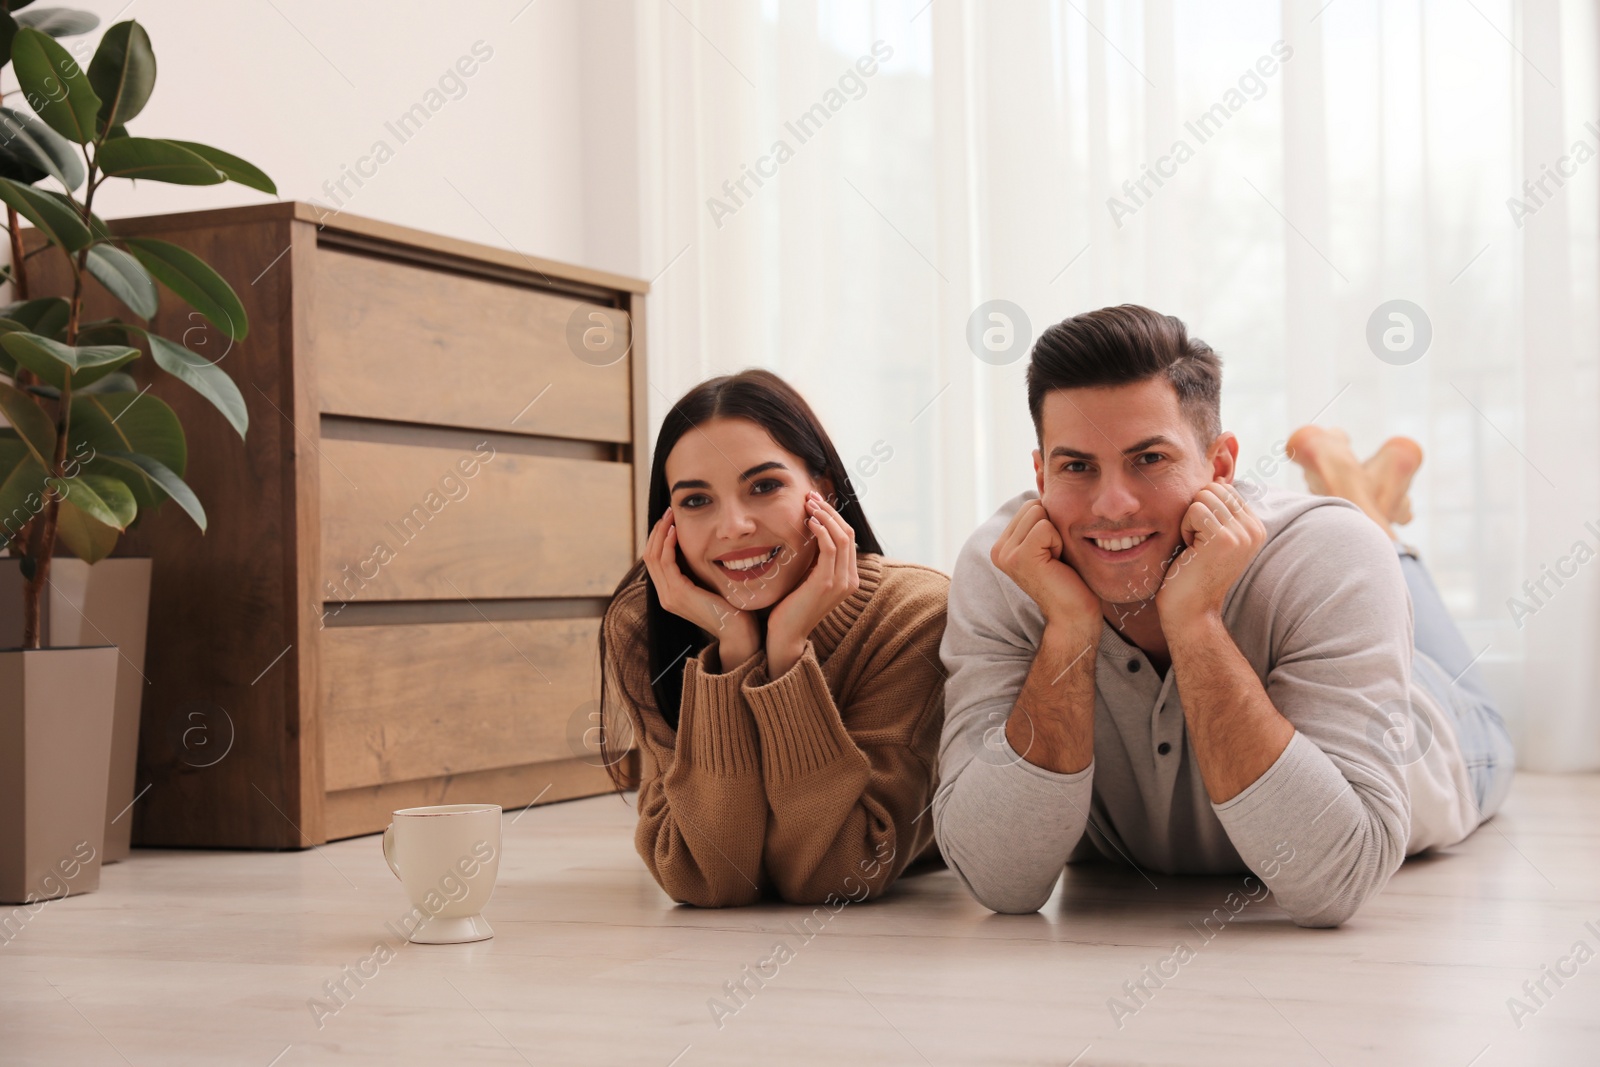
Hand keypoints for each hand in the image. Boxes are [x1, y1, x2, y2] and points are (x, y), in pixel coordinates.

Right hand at [642, 508, 760, 668]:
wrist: (738, 631)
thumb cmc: (730, 608)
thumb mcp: (709, 584)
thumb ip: (698, 571)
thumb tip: (699, 548)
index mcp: (669, 594)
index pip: (654, 561)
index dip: (658, 538)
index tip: (670, 520)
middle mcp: (664, 596)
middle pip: (649, 556)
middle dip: (657, 531)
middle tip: (668, 512)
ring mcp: (669, 596)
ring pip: (653, 557)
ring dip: (661, 533)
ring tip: (670, 516)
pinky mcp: (678, 593)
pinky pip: (666, 562)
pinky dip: (668, 544)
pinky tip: (676, 531)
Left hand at [766, 491, 858, 676]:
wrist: (786, 634)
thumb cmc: (791, 606)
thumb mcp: (807, 577)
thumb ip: (815, 559)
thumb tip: (811, 530)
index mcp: (848, 577)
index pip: (847, 537)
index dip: (833, 516)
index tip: (815, 502)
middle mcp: (850, 579)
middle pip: (847, 532)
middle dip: (829, 510)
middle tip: (810, 496)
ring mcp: (842, 582)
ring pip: (841, 536)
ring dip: (824, 516)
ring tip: (808, 504)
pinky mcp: (828, 583)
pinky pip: (830, 547)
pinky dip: (821, 530)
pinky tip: (808, 522)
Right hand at [990, 500, 1099, 636]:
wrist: (1075, 614)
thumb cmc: (1071, 577)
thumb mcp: (1052, 540)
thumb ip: (1043, 515)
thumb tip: (1041, 471)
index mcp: (1003, 545)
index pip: (1030, 505)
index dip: (1051, 524)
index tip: (1052, 553)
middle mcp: (998, 550)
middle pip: (1033, 505)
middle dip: (1053, 526)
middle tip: (1055, 557)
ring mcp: (1005, 554)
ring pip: (1039, 512)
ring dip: (1056, 534)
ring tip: (1055, 560)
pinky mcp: (1019, 558)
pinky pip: (1045, 526)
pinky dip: (1058, 542)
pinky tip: (1056, 564)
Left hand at [1155, 481, 1265, 625]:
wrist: (1190, 610)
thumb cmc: (1192, 572)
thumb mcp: (1212, 537)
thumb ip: (1219, 510)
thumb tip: (1215, 477)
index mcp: (1255, 526)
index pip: (1224, 488)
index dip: (1203, 509)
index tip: (1202, 539)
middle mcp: (1255, 528)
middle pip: (1214, 488)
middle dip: (1196, 510)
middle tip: (1196, 542)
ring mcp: (1243, 533)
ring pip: (1204, 496)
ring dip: (1189, 520)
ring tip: (1194, 547)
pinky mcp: (1225, 538)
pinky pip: (1194, 510)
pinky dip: (1184, 528)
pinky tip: (1190, 551)